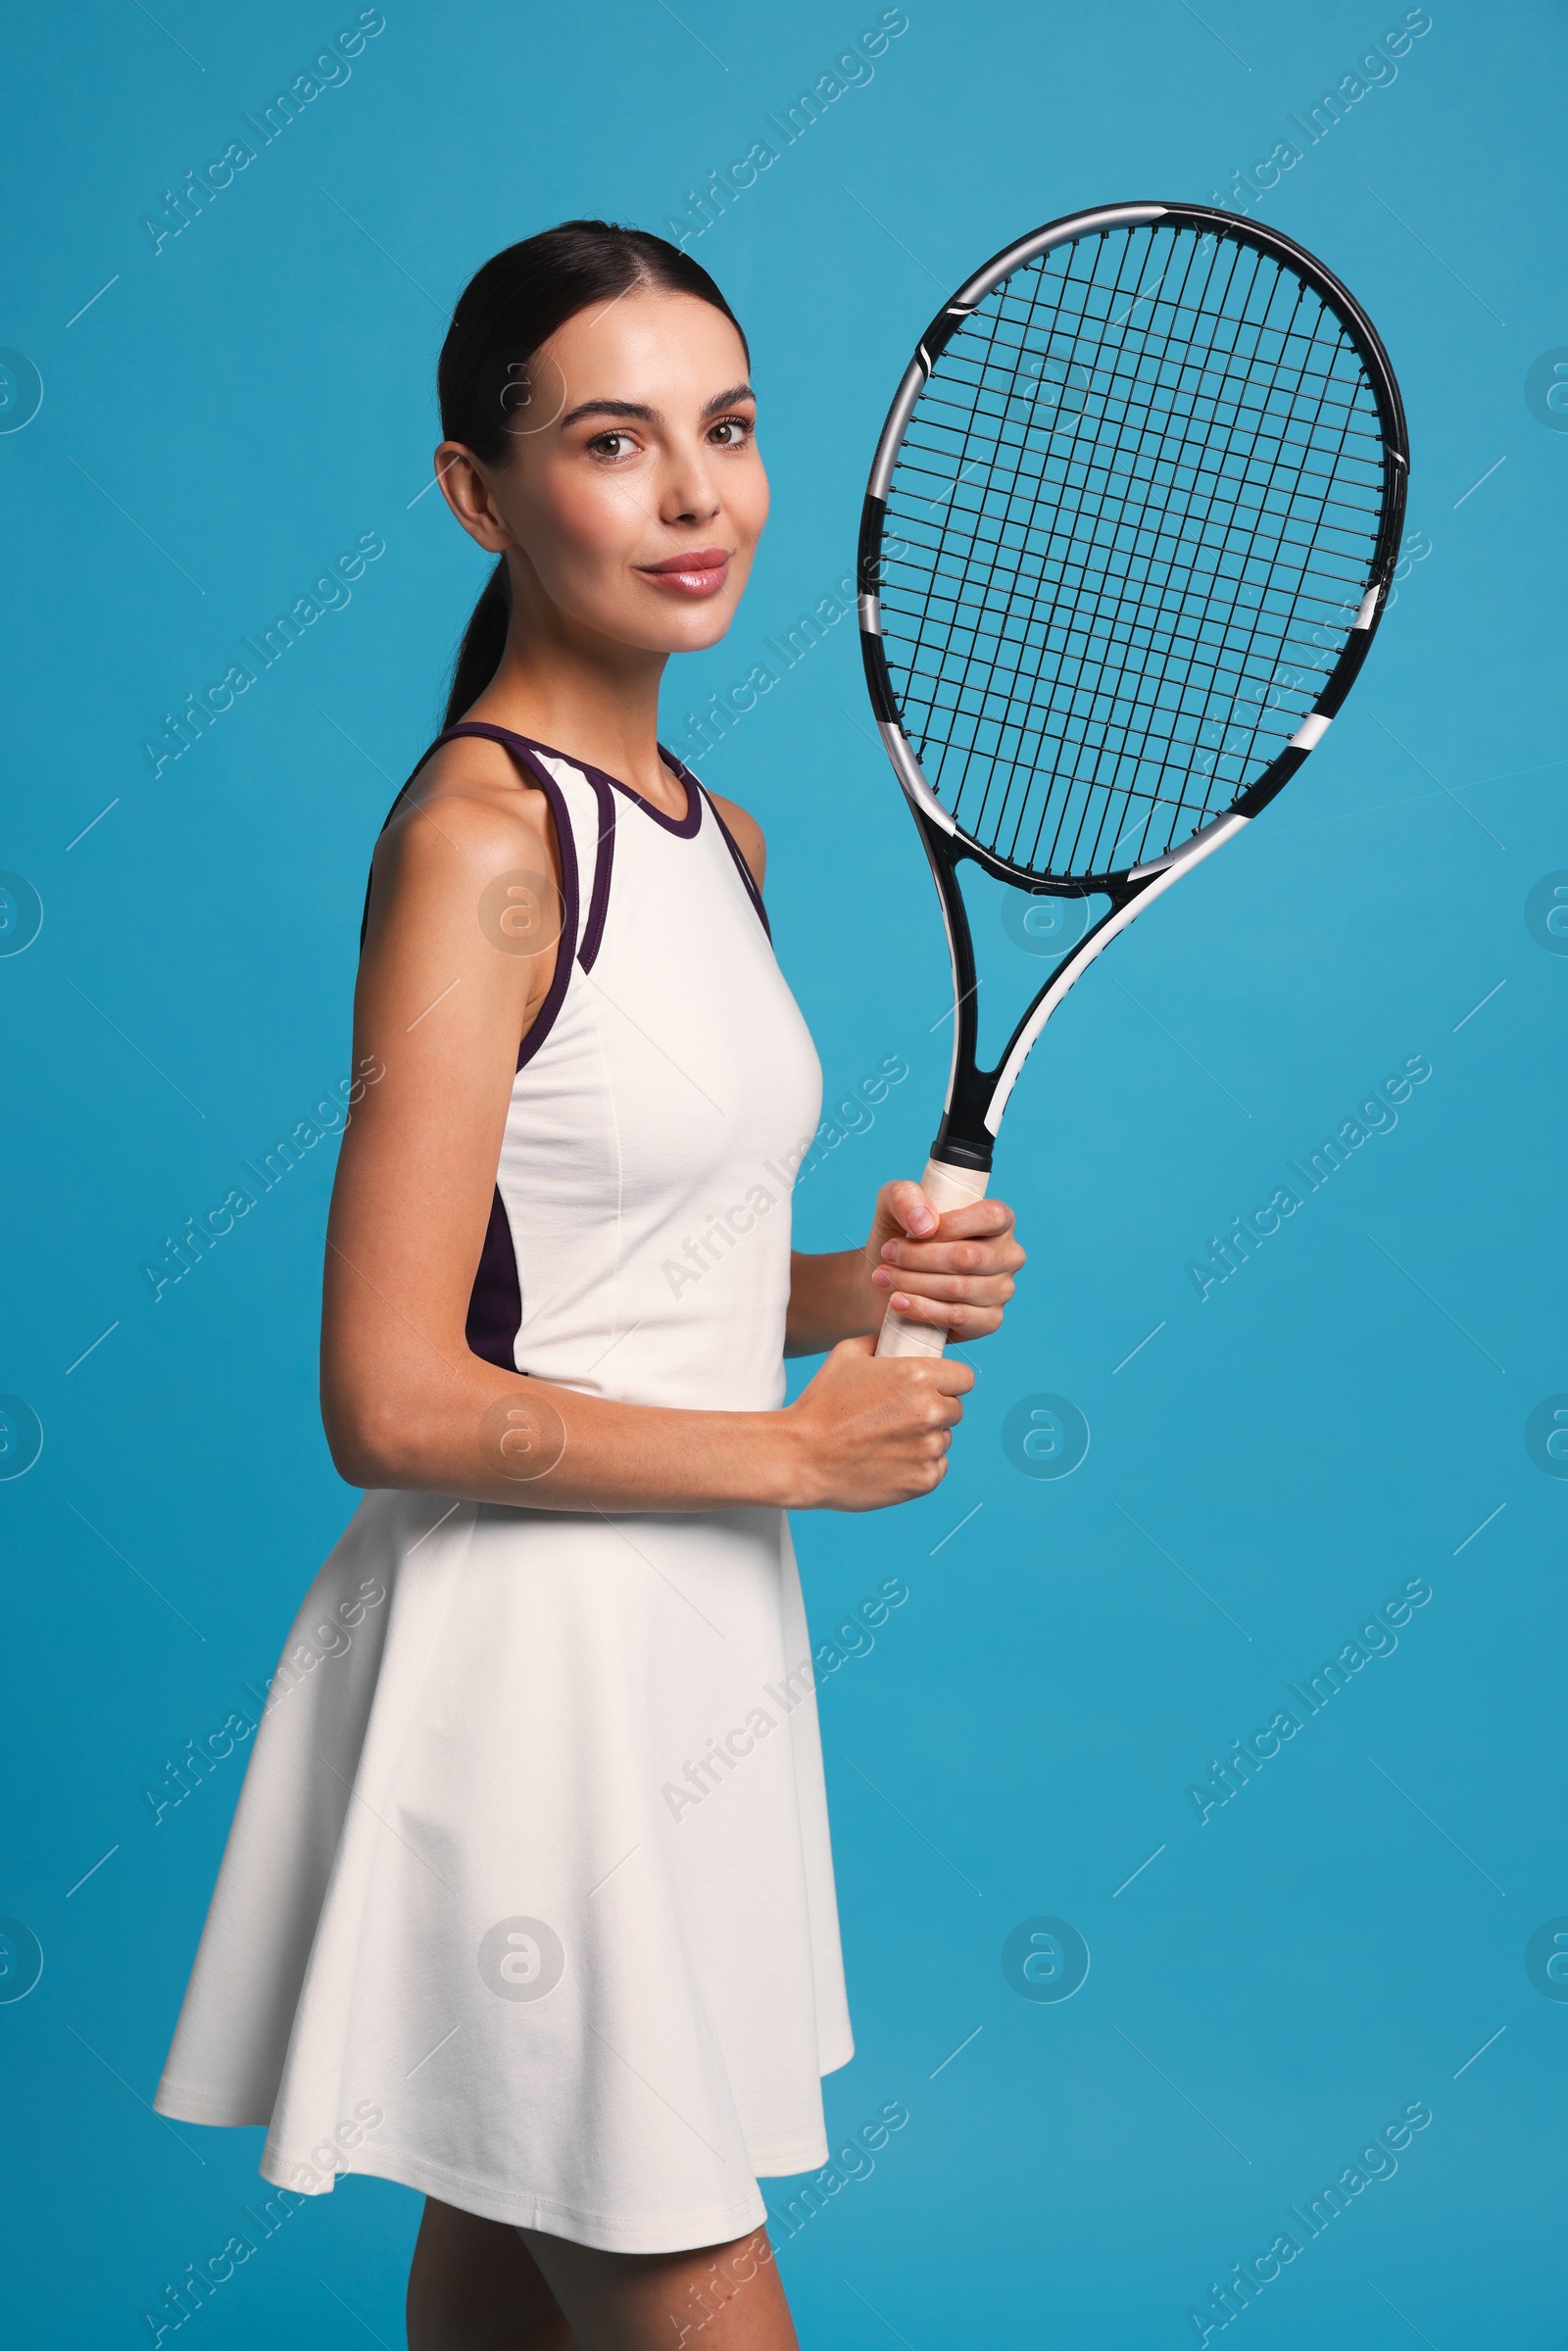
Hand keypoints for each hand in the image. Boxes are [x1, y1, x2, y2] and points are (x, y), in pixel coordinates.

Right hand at [783, 1336, 973, 1510]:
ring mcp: (929, 1448)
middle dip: (936, 1410)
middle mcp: (931, 1411)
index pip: (964, 1378)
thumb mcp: (847, 1355)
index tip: (934, 1388)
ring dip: (926, 1438)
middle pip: (955, 1409)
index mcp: (918, 1376)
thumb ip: (882, 1340)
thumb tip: (899, 1335)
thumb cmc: (822, 1405)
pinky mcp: (924, 1479)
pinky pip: (936, 1467)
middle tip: (902, 1415)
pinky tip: (889, 1460)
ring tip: (889, 1439)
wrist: (802, 1457)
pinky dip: (919, 1466)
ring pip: (944, 1439)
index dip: (949, 1382)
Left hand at [863, 1178, 1024, 1342]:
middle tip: (888, 1255)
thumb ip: (905, 1197)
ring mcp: (1002, 1290)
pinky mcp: (989, 1321)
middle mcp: (1008, 1255)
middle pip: (968, 1257)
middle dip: (919, 1257)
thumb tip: (926, 1223)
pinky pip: (958, 1316)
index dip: (950, 1225)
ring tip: (883, 1277)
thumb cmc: (900, 1236)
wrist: (886, 1280)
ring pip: (960, 1288)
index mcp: (998, 1220)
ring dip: (913, 1282)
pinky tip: (898, 1302)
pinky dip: (922, 1309)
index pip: (991, 1216)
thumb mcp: (893, 1205)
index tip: (912, 1232)